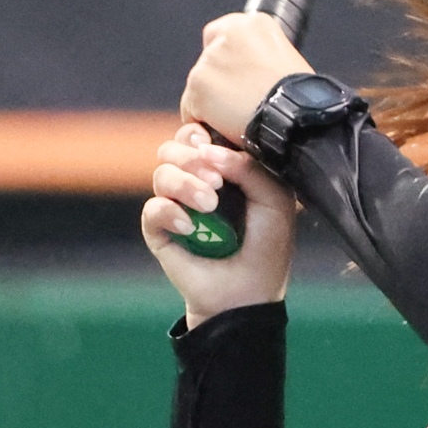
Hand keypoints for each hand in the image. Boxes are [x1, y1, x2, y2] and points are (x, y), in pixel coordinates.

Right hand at [141, 124, 297, 324]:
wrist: (247, 295)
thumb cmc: (266, 246)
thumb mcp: (275, 202)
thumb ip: (252, 169)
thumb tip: (211, 152)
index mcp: (223, 169)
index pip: (200, 134)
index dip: (202, 132)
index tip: (212, 143)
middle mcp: (196, 182)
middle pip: (174, 147)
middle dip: (191, 156)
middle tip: (216, 182)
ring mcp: (176, 205)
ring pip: (161, 173)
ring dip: (184, 184)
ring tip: (208, 205)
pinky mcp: (159, 230)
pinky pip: (152, 209)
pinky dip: (168, 212)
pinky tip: (189, 227)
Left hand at [181, 12, 311, 141]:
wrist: (296, 117)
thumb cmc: (299, 96)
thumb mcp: (286, 59)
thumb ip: (260, 55)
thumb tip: (246, 70)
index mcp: (254, 23)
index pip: (222, 32)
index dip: (227, 56)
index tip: (235, 74)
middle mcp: (227, 35)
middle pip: (208, 58)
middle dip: (219, 79)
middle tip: (238, 100)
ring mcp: (209, 60)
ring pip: (199, 84)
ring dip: (212, 100)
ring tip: (236, 117)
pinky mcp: (198, 85)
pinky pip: (191, 108)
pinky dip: (202, 120)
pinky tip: (223, 127)